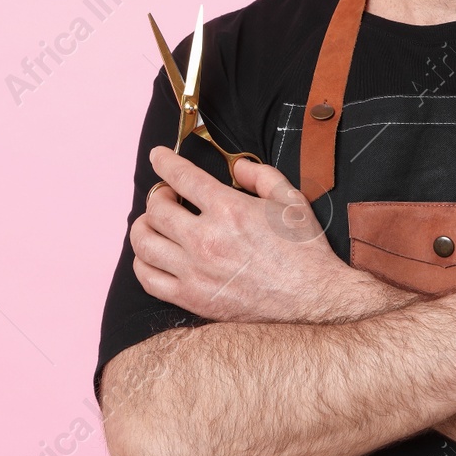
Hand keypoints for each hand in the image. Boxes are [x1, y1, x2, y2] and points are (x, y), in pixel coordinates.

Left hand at [131, 148, 402, 323]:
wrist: (313, 299)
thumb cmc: (304, 249)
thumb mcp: (291, 198)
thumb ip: (260, 175)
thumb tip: (236, 166)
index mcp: (229, 209)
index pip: (181, 177)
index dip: (164, 161)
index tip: (158, 156)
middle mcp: (206, 239)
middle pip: (155, 209)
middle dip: (158, 195)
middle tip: (167, 195)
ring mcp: (195, 271)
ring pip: (144, 242)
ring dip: (144, 226)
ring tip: (154, 223)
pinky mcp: (192, 298)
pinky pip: (148, 278)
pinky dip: (142, 262)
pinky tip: (154, 255)